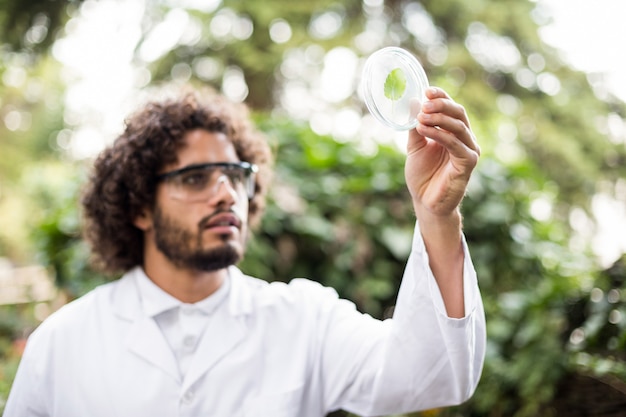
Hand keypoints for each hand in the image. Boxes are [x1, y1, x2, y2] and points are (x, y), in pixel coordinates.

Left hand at [405, 87, 479, 218]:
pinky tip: (423, 129)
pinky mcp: (468, 163)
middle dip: (440, 105)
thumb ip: (415, 126)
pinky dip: (439, 134)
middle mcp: (465, 139)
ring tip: (420, 117)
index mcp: (453, 132)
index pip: (451, 108)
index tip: (426, 90)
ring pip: (458, 126)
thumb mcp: (415, 147)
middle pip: (458, 113)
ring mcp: (469, 150)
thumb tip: (412, 103)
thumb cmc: (423, 176)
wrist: (425, 202)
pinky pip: (455, 144)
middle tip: (423, 103)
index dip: (441, 97)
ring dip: (438, 119)